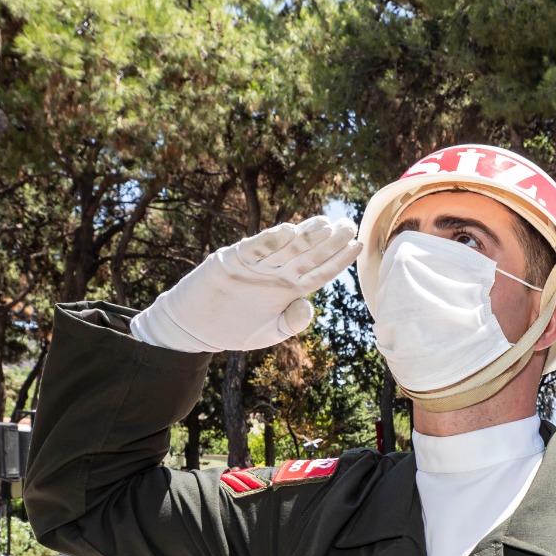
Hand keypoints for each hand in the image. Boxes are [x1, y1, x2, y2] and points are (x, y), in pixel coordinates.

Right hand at [131, 216, 361, 352]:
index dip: (339, 258)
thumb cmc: (235, 328)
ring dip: (305, 235)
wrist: (196, 327)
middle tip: (349, 224)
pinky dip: (270, 240)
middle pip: (308, 253)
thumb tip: (308, 307)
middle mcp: (276, 272)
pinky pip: (254, 248)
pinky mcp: (232, 260)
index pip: (320, 270)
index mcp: (289, 287)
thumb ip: (291, 322)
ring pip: (285, 247)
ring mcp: (256, 264)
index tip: (359, 244)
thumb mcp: (270, 332)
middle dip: (329, 240)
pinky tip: (288, 230)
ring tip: (326, 224)